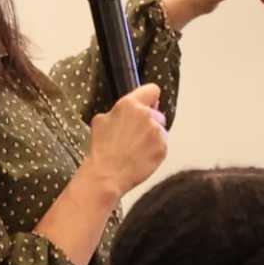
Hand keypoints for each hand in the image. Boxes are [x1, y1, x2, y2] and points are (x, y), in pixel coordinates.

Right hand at [82, 82, 169, 197]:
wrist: (106, 175)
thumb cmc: (101, 149)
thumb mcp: (100, 121)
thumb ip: (118, 110)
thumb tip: (131, 107)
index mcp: (130, 104)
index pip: (152, 90)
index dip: (150, 97)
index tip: (149, 103)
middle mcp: (146, 115)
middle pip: (157, 113)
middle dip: (149, 121)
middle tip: (135, 135)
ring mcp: (157, 132)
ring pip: (160, 130)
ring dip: (152, 136)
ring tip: (136, 148)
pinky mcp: (163, 148)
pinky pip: (162, 145)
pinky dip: (154, 150)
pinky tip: (141, 156)